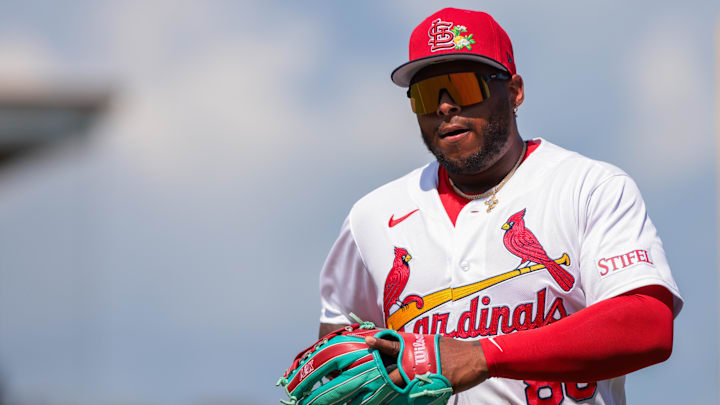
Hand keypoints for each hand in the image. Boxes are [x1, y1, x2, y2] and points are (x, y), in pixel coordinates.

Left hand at [365, 334, 488, 392]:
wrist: (476, 358)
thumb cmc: (456, 349)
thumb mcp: (435, 343)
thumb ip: (420, 347)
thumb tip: (409, 348)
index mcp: (419, 348)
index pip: (395, 346)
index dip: (381, 344)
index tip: (368, 341)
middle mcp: (420, 362)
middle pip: (395, 374)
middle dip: (383, 379)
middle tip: (367, 384)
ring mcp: (427, 375)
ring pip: (406, 388)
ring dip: (397, 393)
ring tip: (378, 399)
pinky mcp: (436, 387)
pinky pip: (422, 396)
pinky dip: (415, 399)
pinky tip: (407, 401)